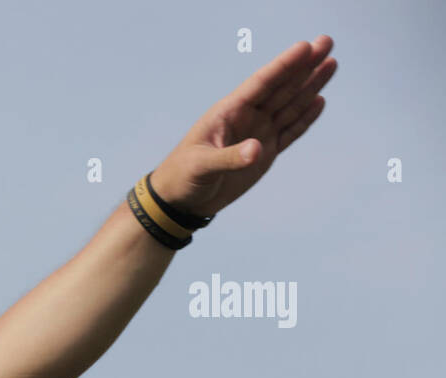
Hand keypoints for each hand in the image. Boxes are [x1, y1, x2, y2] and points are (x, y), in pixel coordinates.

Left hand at [148, 35, 337, 218]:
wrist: (181, 200)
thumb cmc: (182, 176)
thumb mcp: (202, 166)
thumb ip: (229, 158)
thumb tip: (257, 150)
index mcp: (228, 113)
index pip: (261, 84)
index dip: (283, 66)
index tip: (305, 47)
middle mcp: (246, 119)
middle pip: (281, 88)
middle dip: (304, 66)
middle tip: (327, 42)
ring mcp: (257, 134)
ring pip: (290, 105)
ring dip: (310, 86)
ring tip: (331, 63)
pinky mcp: (264, 154)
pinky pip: (289, 131)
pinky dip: (305, 118)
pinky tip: (319, 100)